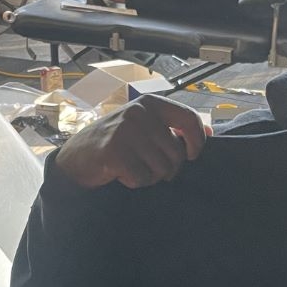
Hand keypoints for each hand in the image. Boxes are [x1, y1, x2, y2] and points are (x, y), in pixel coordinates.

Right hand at [54, 95, 209, 188]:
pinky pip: (142, 179)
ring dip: (150, 176)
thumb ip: (173, 127)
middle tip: (149, 167)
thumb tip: (210, 132)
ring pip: (161, 169)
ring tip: (132, 167)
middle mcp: (138, 113)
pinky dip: (134, 183)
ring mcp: (125, 131)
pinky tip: (120, 173)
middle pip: (176, 153)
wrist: (76, 157)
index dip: (197, 141)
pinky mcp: (114, 152)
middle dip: (168, 168)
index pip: (189, 119)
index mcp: (150, 103)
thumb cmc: (116, 143)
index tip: (192, 155)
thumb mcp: (145, 127)